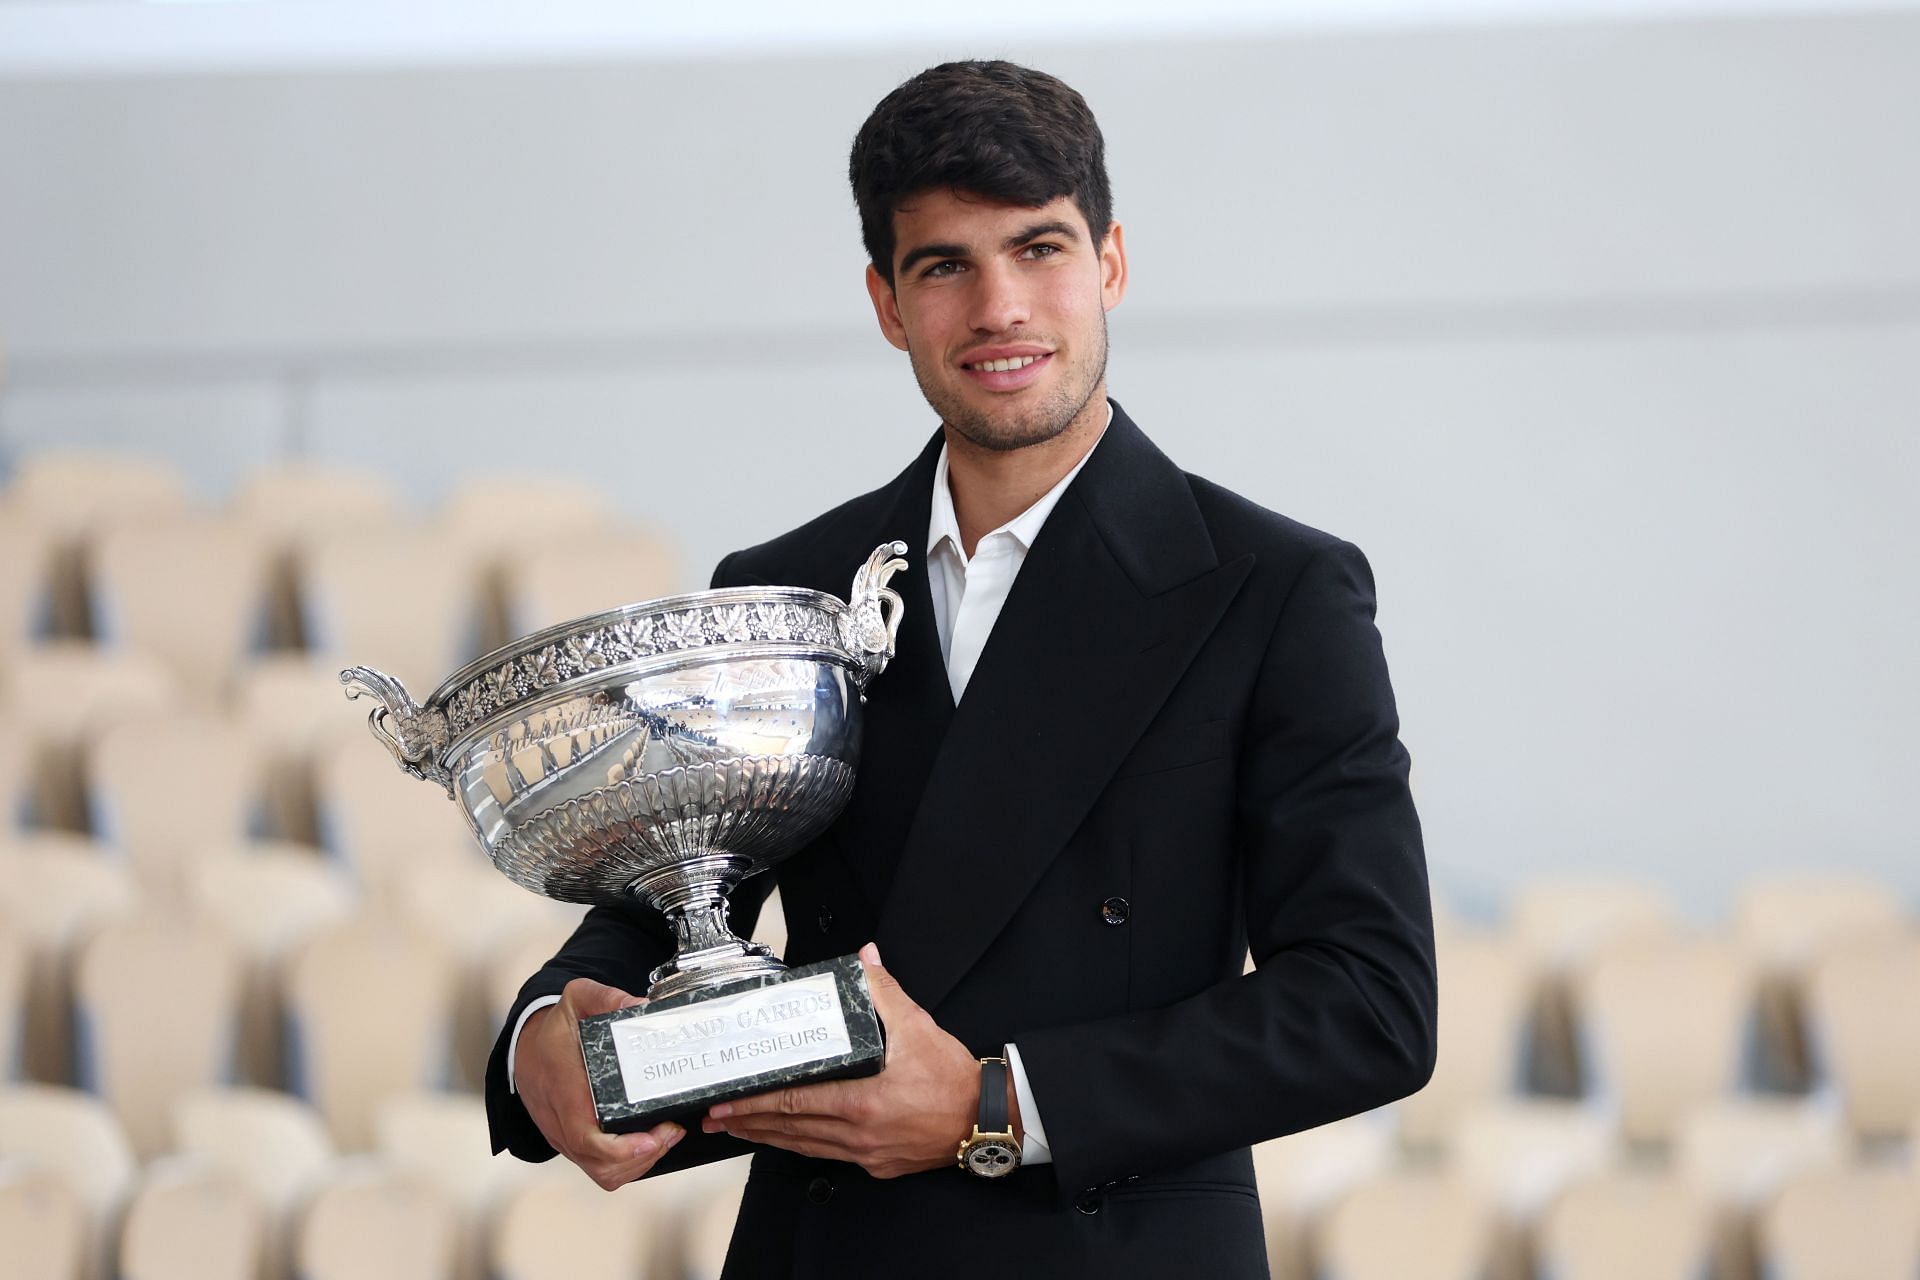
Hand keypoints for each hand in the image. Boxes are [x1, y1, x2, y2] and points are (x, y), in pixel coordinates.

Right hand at [517, 977, 685, 1189]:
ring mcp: (564, 1136)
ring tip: (666, 1136)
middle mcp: (560, 1119)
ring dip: (639, 1164)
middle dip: (641, 1158)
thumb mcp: (578, 998)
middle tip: (671, 1131)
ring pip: (601, 1173)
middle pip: (598, 1164)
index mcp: (563, 1086)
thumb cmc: (555, 1027)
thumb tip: (643, 1007)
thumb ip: (607, 998)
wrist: (523, 1048)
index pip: (584, 1135)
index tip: (652, 1139)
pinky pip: (599, 1168)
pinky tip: (649, 1143)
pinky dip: (628, 1165)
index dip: (620, 1148)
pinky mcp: (571, 1143)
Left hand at [701, 942, 1014, 1178]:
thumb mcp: (918, 1026)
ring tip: (739, 1129)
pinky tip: (788, 1139)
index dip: (756, 1103)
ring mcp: (866, 1153)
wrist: (985, 1118)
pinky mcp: (877, 1165)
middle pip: (791, 1129)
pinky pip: (828, 1156)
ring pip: (805, 1147)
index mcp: (863, 1102)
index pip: (796, 1102)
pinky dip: (801, 1146)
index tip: (727, 1101)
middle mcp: (859, 1134)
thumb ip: (884, 991)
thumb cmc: (952, 1079)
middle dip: (749, 1122)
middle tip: (716, 1117)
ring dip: (768, 1138)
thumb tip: (865, 959)